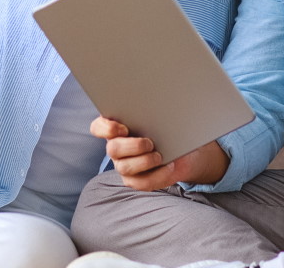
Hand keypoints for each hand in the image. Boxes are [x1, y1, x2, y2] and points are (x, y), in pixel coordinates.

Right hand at [91, 117, 225, 190]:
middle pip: (113, 149)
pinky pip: (141, 183)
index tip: (123, 128)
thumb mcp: (164, 115)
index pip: (98, 127)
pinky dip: (157, 175)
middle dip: (131, 146)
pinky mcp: (136, 181)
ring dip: (144, 161)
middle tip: (149, 142)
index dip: (106, 128)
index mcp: (117, 126)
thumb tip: (160, 100)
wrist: (184, 150)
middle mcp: (116, 147)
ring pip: (125, 167)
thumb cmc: (170, 127)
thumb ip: (155, 109)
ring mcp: (124, 165)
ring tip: (160, 155)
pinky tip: (169, 167)